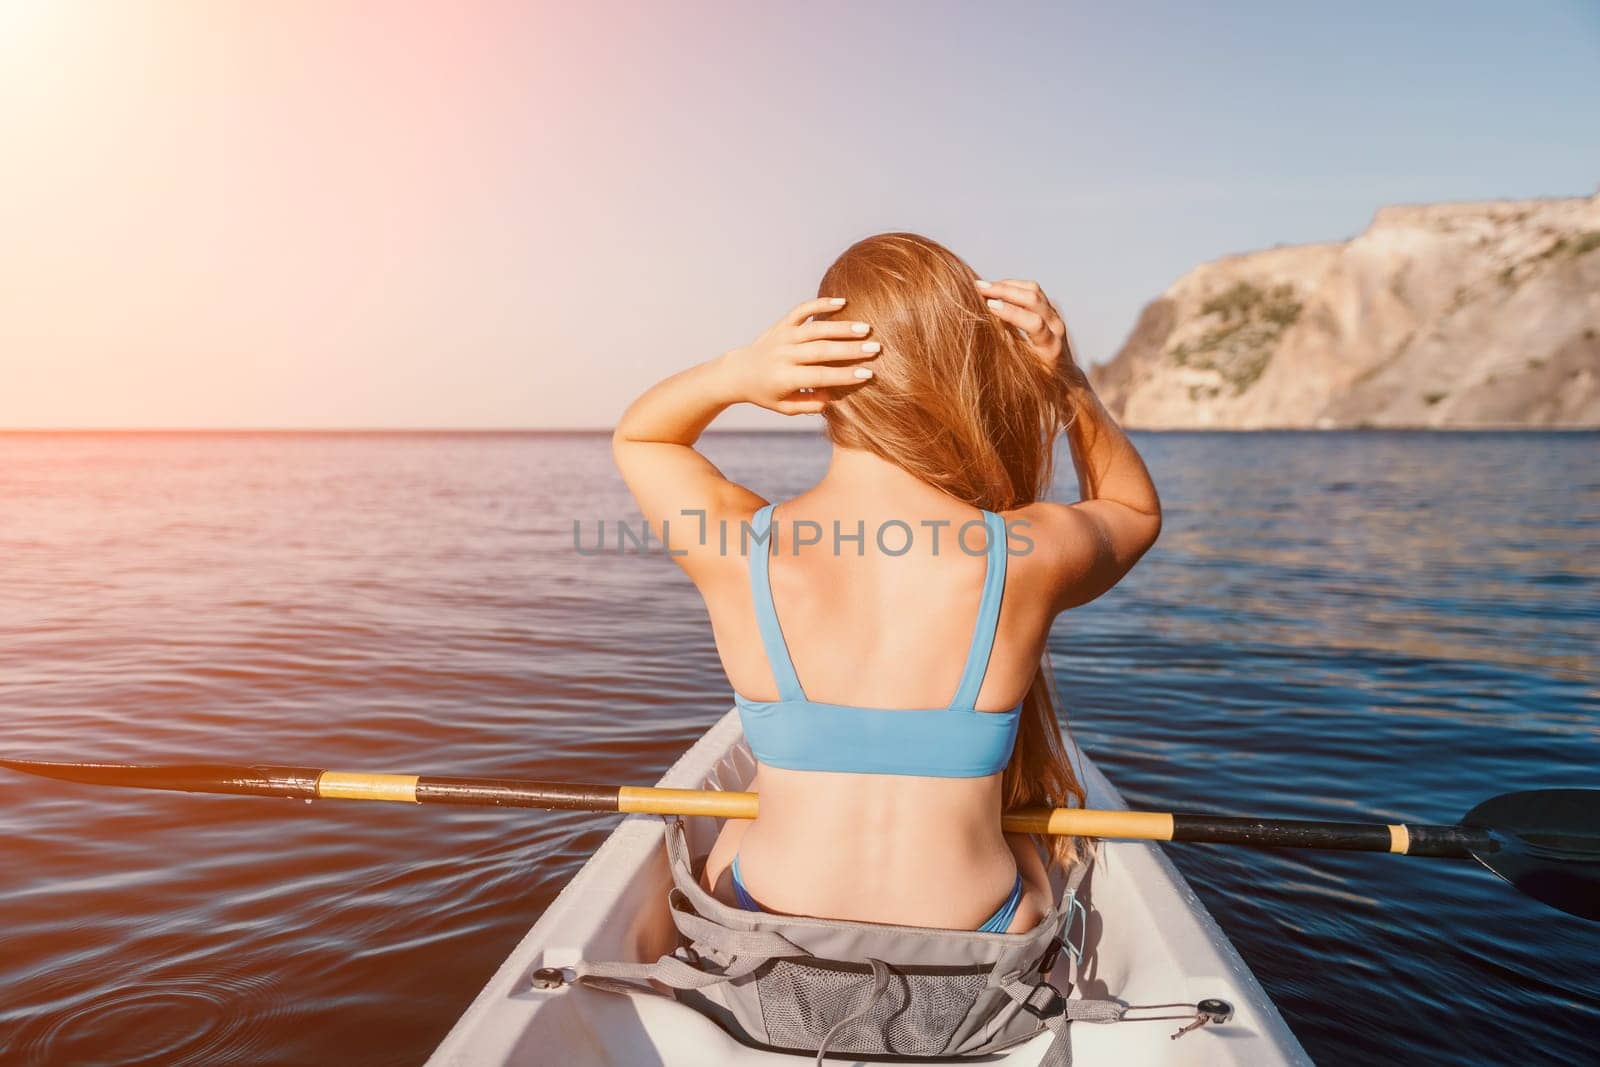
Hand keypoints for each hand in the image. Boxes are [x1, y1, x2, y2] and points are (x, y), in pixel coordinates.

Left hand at [716, 297, 880, 414]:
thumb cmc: (767, 394)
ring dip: (842, 327)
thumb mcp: (786, 407)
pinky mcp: (782, 324)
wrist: (738, 372)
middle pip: (821, 350)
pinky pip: (802, 310)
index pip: (819, 376)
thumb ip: (811, 405)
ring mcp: (782, 336)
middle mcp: (784, 355)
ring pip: (815, 329)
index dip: (844, 375)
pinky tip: (842, 302)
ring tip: (866, 328)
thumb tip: (837, 398)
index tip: (868, 374)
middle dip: (850, 349)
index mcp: (784, 378)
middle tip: (875, 348)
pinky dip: (821, 304)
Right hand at [974, 278, 1087, 387]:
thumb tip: (982, 341)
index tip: (989, 306)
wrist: (1066, 375)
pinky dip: (1013, 286)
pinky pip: (1033, 290)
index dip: (1012, 312)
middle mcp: (1057, 327)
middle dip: (1005, 291)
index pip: (1034, 323)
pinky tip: (996, 288)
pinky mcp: (1050, 309)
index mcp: (1051, 347)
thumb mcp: (1026, 374)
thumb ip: (1011, 356)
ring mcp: (1055, 316)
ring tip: (984, 286)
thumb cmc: (1040, 379)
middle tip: (979, 288)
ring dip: (1007, 285)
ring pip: (1034, 290)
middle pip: (1034, 299)